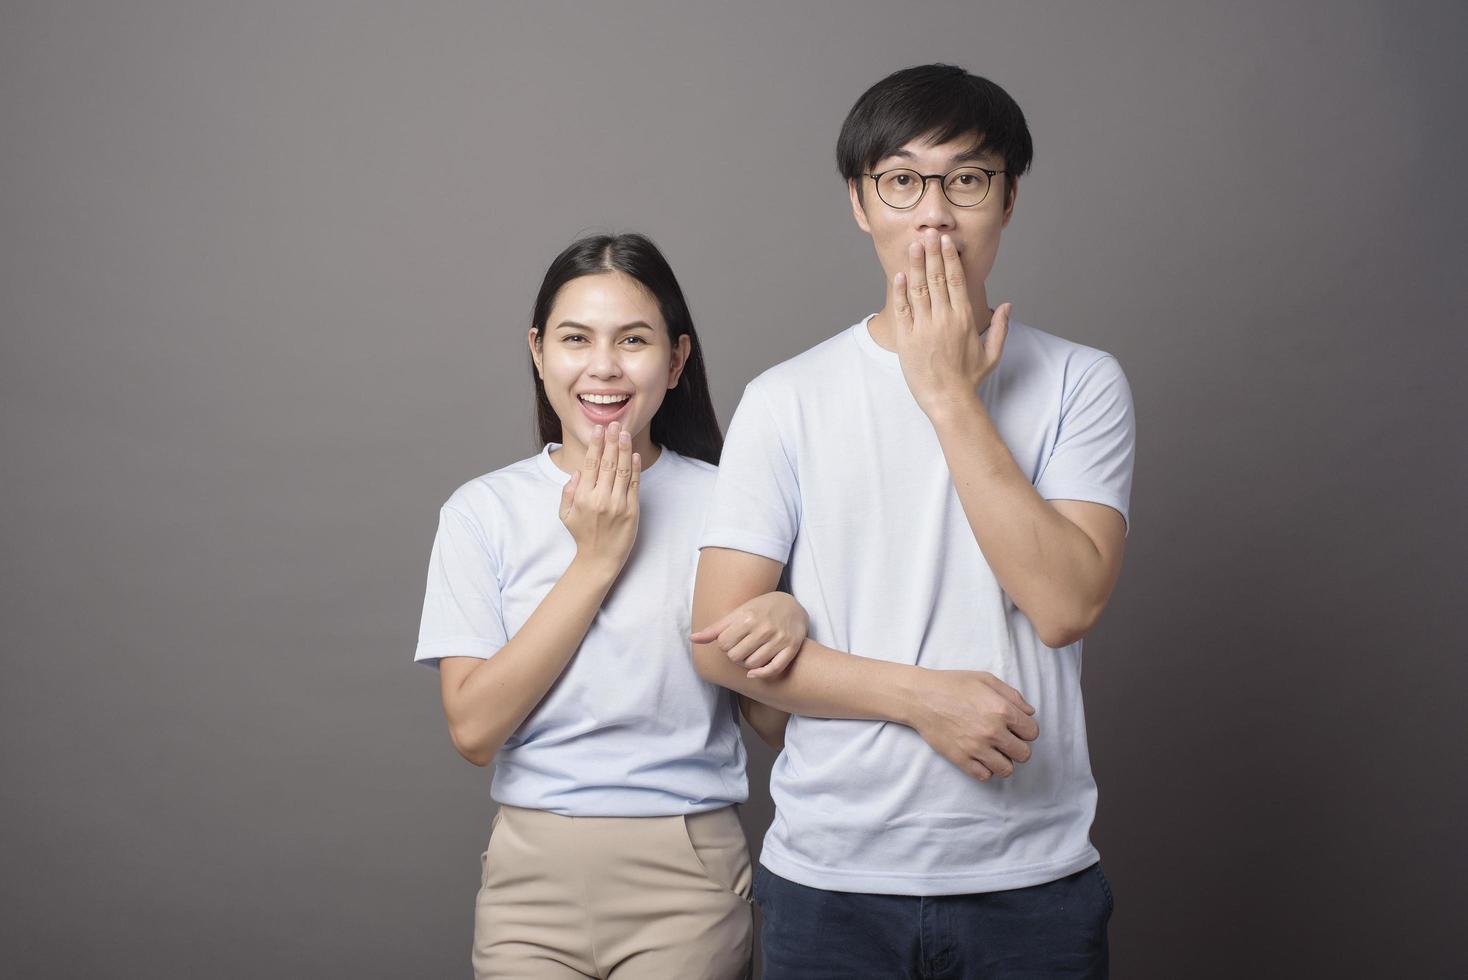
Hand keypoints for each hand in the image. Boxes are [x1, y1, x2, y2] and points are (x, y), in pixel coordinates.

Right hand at [559, 421, 639, 577]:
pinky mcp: (632, 510)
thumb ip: (568, 492)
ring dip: (624, 449)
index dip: (596, 444)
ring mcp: (618, 504)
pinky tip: (634, 454)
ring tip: (625, 433)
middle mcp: (600, 499)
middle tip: (614, 423)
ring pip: (622, 470)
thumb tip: (578, 471)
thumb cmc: (582, 534)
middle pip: (608, 463)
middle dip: (611, 440)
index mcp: (583, 497)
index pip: (591, 464)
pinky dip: (635, 468)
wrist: (599, 558)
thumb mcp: (565, 515)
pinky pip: (634, 484)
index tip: (599, 429)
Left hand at [690, 591, 808, 678]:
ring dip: (747, 665)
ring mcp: (779, 638)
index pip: (723, 644)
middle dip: (735, 656)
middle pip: (736, 657)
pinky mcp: (791, 648)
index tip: (732, 640)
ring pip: (752, 665)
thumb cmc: (760, 609)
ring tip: (750, 655)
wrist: (791, 606)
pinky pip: (773, 669)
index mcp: (747, 617)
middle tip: (740, 649)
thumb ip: (715, 629)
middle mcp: (764, 628)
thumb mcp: (738, 613)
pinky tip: (755, 673)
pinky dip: (761, 674)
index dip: (725, 645)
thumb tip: (692, 639)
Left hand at [890, 229, 1010, 418]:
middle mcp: (945, 318)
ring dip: (916, 265)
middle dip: (932, 254)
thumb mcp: (992, 354)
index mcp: (964, 318)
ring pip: (919, 289)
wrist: (948, 400)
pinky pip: (902, 309)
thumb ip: (1001, 328)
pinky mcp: (907, 338)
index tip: (946, 242)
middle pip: (937, 278)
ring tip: (914, 246)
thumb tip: (1009, 306)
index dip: (950, 258)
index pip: (957, 280)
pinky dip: (901, 291)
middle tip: (928, 233)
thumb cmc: (970, 379)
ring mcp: (925, 327)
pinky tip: (900, 275)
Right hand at [909, 669, 1038, 781]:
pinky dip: (985, 768)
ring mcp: (977, 748)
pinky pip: (985, 776)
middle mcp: (993, 732)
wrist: (921, 697)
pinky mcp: (962, 760)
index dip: (1025, 729)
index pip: (1032, 733)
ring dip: (1003, 760)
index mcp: (1002, 710)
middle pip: (1024, 754)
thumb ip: (1013, 695)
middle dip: (1018, 747)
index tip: (1015, 727)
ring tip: (993, 750)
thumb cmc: (953, 684)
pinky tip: (980, 756)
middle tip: (1005, 739)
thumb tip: (1029, 713)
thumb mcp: (986, 679)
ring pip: (1007, 770)